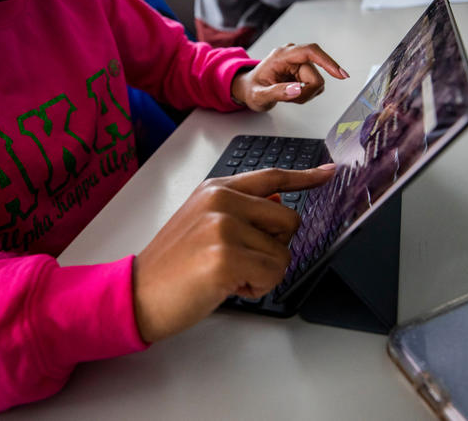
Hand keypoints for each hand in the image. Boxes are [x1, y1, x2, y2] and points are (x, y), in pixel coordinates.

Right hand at [133, 164, 335, 342]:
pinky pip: (272, 274)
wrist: (138, 293)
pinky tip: (228, 286)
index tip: (329, 173)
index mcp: (216, 189)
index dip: (305, 178)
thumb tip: (278, 202)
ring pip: (283, 254)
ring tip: (226, 275)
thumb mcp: (202, 224)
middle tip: (240, 261)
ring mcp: (223, 227)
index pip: (272, 177)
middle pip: (289, 222)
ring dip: (262, 273)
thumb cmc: (172, 264)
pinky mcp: (225, 257)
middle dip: (274, 249)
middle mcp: (221, 201)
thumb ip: (241, 210)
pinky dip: (257, 287)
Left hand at [230, 43, 349, 111]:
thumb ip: (277, 92)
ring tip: (287, 95)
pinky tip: (292, 93)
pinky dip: (305, 94)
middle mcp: (293, 55)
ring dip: (305, 95)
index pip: (311, 52)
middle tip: (289, 99)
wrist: (250, 88)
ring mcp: (300, 63)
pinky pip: (315, 86)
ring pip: (317, 83)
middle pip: (316, 76)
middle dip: (306, 93)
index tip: (340, 74)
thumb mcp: (259, 95)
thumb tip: (297, 89)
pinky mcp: (304, 71)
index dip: (328, 62)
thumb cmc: (252, 89)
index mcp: (282, 55)